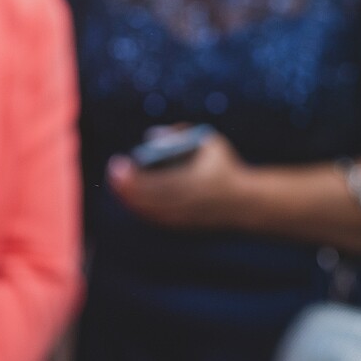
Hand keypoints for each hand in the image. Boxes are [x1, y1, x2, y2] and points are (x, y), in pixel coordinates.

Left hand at [107, 126, 247, 230]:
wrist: (247, 201)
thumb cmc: (225, 166)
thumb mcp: (209, 142)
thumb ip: (181, 134)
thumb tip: (152, 135)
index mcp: (196, 183)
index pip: (155, 181)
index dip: (133, 175)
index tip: (118, 163)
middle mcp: (190, 203)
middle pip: (149, 198)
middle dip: (127, 186)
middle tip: (113, 172)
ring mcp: (187, 217)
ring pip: (151, 211)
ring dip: (132, 199)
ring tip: (118, 184)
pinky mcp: (185, 226)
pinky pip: (158, 219)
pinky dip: (143, 210)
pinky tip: (130, 200)